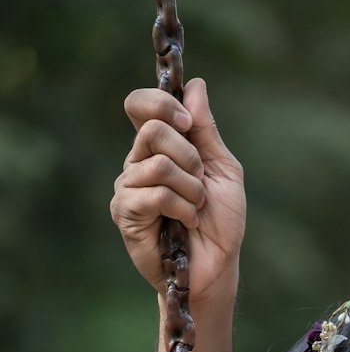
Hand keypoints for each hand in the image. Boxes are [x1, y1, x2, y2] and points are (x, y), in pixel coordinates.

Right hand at [110, 77, 245, 302]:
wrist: (218, 266)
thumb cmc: (221, 222)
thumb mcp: (223, 170)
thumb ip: (206, 131)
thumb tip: (194, 85)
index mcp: (160, 147)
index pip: (140, 105)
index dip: (162, 104)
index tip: (188, 124)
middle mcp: (138, 161)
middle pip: (151, 129)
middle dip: (189, 156)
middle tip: (199, 182)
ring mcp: (128, 186)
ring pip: (158, 163)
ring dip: (191, 188)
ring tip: (196, 209)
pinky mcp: (125, 212)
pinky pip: (155, 193)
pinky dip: (182, 207)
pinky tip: (187, 223)